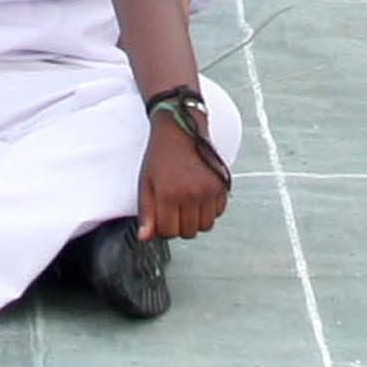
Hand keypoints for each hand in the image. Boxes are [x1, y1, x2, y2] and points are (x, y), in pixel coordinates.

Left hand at [137, 111, 230, 242]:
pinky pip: (218, 213)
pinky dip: (209, 210)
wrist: (181, 128)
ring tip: (187, 203)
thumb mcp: (145, 182)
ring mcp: (209, 190)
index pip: (168, 233)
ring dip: (195, 220)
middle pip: (188, 232)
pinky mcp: (221, 185)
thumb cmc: (161, 155)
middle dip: (179, 225)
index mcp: (168, 194)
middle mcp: (191, 194)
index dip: (163, 228)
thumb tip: (144, 237)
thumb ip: (146, 213)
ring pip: (205, 226)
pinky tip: (199, 196)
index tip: (161, 216)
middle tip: (174, 207)